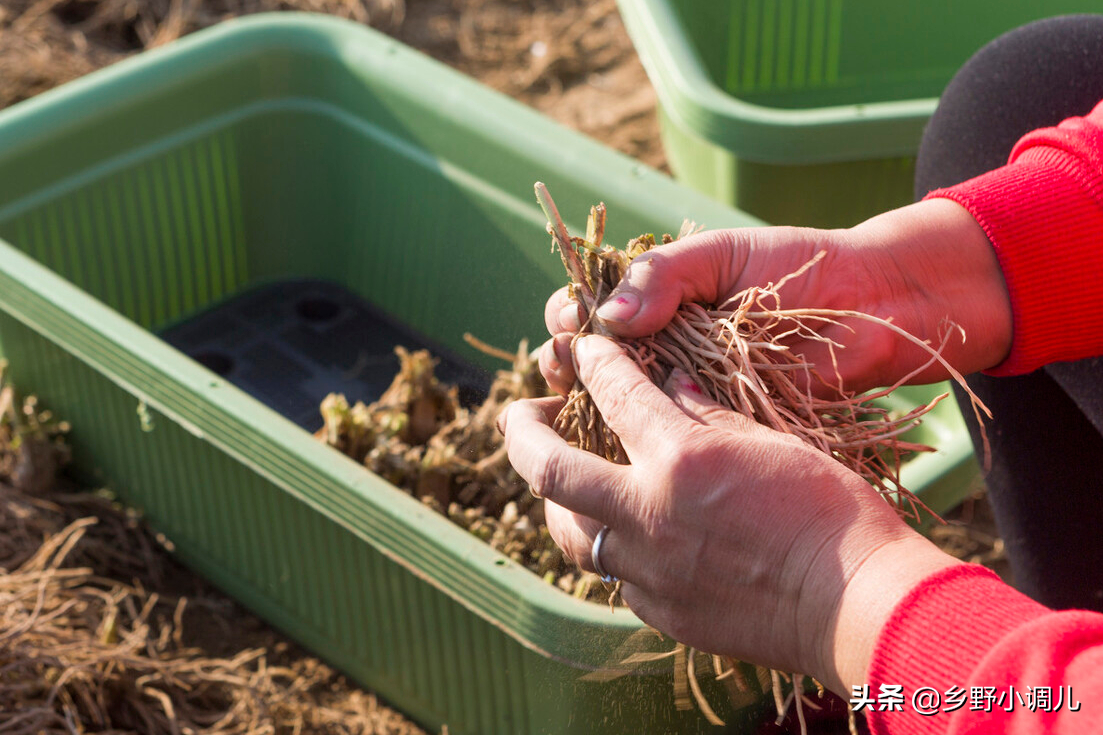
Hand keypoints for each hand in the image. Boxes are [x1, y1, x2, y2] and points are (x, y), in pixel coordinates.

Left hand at [506, 334, 960, 693]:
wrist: (856, 603)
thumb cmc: (830, 512)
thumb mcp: (770, 440)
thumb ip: (708, 411)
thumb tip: (671, 383)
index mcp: (679, 457)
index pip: (613, 391)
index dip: (593, 362)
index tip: (585, 350)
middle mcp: (647, 513)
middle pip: (547, 467)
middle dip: (522, 430)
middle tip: (520, 411)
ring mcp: (647, 569)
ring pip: (567, 531)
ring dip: (554, 497)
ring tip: (560, 477)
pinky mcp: (659, 610)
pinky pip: (612, 574)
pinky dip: (607, 544)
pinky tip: (621, 531)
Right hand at [539, 199, 1011, 395]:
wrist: (874, 305)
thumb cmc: (799, 266)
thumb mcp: (722, 256)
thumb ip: (664, 276)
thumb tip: (611, 315)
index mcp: (659, 301)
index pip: (594, 311)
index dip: (571, 317)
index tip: (571, 321)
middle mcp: (665, 348)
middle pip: (595, 364)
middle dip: (570, 364)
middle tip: (567, 367)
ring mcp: (688, 390)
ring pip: (622, 407)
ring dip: (593, 408)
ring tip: (581, 404)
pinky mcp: (717, 428)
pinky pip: (669, 438)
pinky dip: (640, 442)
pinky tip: (619, 442)